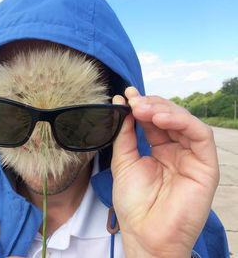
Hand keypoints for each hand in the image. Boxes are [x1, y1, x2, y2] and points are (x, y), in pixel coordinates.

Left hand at [111, 87, 218, 257]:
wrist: (145, 233)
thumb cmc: (134, 203)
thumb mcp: (123, 161)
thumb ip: (125, 134)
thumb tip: (122, 105)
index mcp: (159, 151)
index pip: (154, 121)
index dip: (142, 105)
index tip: (127, 95)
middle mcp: (177, 151)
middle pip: (170, 117)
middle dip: (151, 105)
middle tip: (133, 101)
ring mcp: (192, 157)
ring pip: (185, 121)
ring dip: (163, 109)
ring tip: (142, 108)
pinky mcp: (206, 165)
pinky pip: (199, 134)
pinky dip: (181, 121)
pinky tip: (159, 119)